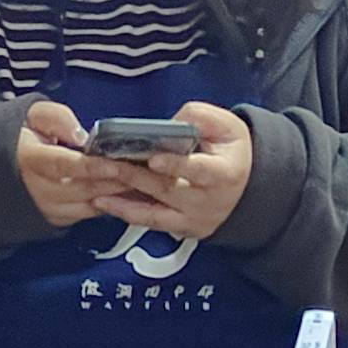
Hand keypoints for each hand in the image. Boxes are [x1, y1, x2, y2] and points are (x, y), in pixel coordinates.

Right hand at [14, 101, 131, 228]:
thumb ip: (56, 118)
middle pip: (84, 188)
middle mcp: (38, 190)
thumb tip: (81, 135)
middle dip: (116, 180)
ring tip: (142, 180)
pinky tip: (130, 191)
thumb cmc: (25, 137)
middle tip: (143, 170)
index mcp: (30, 160)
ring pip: (91, 205)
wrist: (5, 165)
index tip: (115, 164)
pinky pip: (91, 213)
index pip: (63, 165)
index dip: (91, 167)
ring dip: (119, 194)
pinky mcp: (60, 218)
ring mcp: (49, 208)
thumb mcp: (34, 115)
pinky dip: (113, 203)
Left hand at [91, 102, 255, 237]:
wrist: (249, 188)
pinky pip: (152, 223)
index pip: (198, 170)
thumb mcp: (229, 126)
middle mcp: (208, 201)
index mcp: (223, 173)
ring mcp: (194, 219)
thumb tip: (168, 124)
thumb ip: (199, 118)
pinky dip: (128, 214)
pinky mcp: (183, 229)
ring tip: (97, 192)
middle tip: (107, 165)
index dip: (175, 164)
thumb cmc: (233, 152)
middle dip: (135, 177)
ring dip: (124, 203)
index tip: (152, 158)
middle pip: (168, 190)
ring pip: (155, 213)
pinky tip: (105, 204)